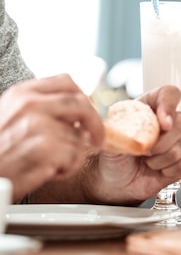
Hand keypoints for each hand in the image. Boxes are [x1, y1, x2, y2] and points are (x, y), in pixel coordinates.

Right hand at [0, 75, 103, 201]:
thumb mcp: (10, 117)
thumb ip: (39, 108)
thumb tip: (75, 113)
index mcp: (22, 93)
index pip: (66, 82)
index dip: (83, 98)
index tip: (88, 113)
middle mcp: (30, 104)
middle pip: (82, 104)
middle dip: (95, 123)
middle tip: (97, 140)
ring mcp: (38, 124)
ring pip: (80, 136)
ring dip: (74, 154)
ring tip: (51, 163)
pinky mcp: (45, 146)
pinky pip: (75, 156)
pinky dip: (68, 168)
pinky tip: (48, 172)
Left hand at [86, 85, 180, 204]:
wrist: (116, 182)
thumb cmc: (114, 157)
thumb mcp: (111, 141)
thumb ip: (120, 133)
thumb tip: (126, 132)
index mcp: (150, 108)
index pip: (169, 94)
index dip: (169, 105)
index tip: (163, 123)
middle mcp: (167, 122)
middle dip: (162, 142)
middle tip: (145, 152)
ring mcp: (179, 140)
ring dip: (161, 160)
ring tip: (147, 162)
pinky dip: (169, 170)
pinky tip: (157, 170)